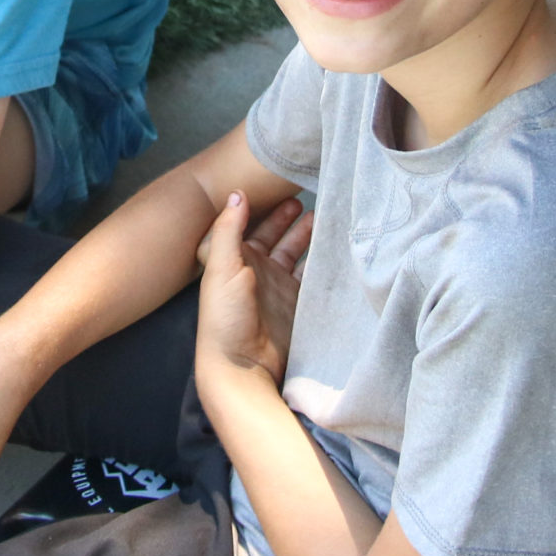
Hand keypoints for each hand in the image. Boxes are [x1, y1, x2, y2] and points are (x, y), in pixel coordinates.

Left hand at [195, 193, 309, 387]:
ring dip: (308, 237)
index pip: (249, 225)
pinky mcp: (297, 304)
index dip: (262, 206)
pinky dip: (322, 262)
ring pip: (296, 254)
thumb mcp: (221, 268)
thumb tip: (236, 193)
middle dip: (289, 219)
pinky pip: (312, 276)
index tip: (277, 186)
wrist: (243, 368)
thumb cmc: (224, 319)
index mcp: (234, 260)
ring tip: (326, 218)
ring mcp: (278, 288)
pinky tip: (334, 248)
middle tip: (306, 198)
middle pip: (275, 237)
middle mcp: (256, 272)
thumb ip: (229, 230)